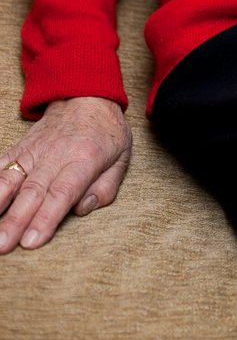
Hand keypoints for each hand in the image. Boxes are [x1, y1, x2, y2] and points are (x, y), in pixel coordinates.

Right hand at [0, 96, 130, 251]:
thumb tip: (83, 209)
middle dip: (16, 221)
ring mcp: (35, 151)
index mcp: (85, 158)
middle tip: (3, 246)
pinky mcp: (21, 148)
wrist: (86, 94)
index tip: (31, 241)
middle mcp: (56, 155)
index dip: (46, 218)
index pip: (63, 192)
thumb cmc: (106, 130)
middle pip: (33, 191)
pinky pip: (2, 165)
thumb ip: (106, 186)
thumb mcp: (122, 155)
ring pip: (12, 180)